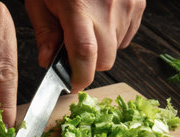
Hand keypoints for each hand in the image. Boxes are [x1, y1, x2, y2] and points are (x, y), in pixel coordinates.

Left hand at [25, 0, 145, 92]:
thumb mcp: (41, 0)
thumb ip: (45, 32)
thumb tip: (47, 62)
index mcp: (78, 8)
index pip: (85, 55)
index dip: (80, 77)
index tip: (72, 84)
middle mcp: (106, 9)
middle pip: (105, 60)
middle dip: (90, 64)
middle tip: (75, 50)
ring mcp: (126, 6)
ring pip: (116, 49)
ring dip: (101, 47)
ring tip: (88, 25)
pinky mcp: (138, 4)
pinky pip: (127, 35)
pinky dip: (114, 34)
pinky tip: (102, 19)